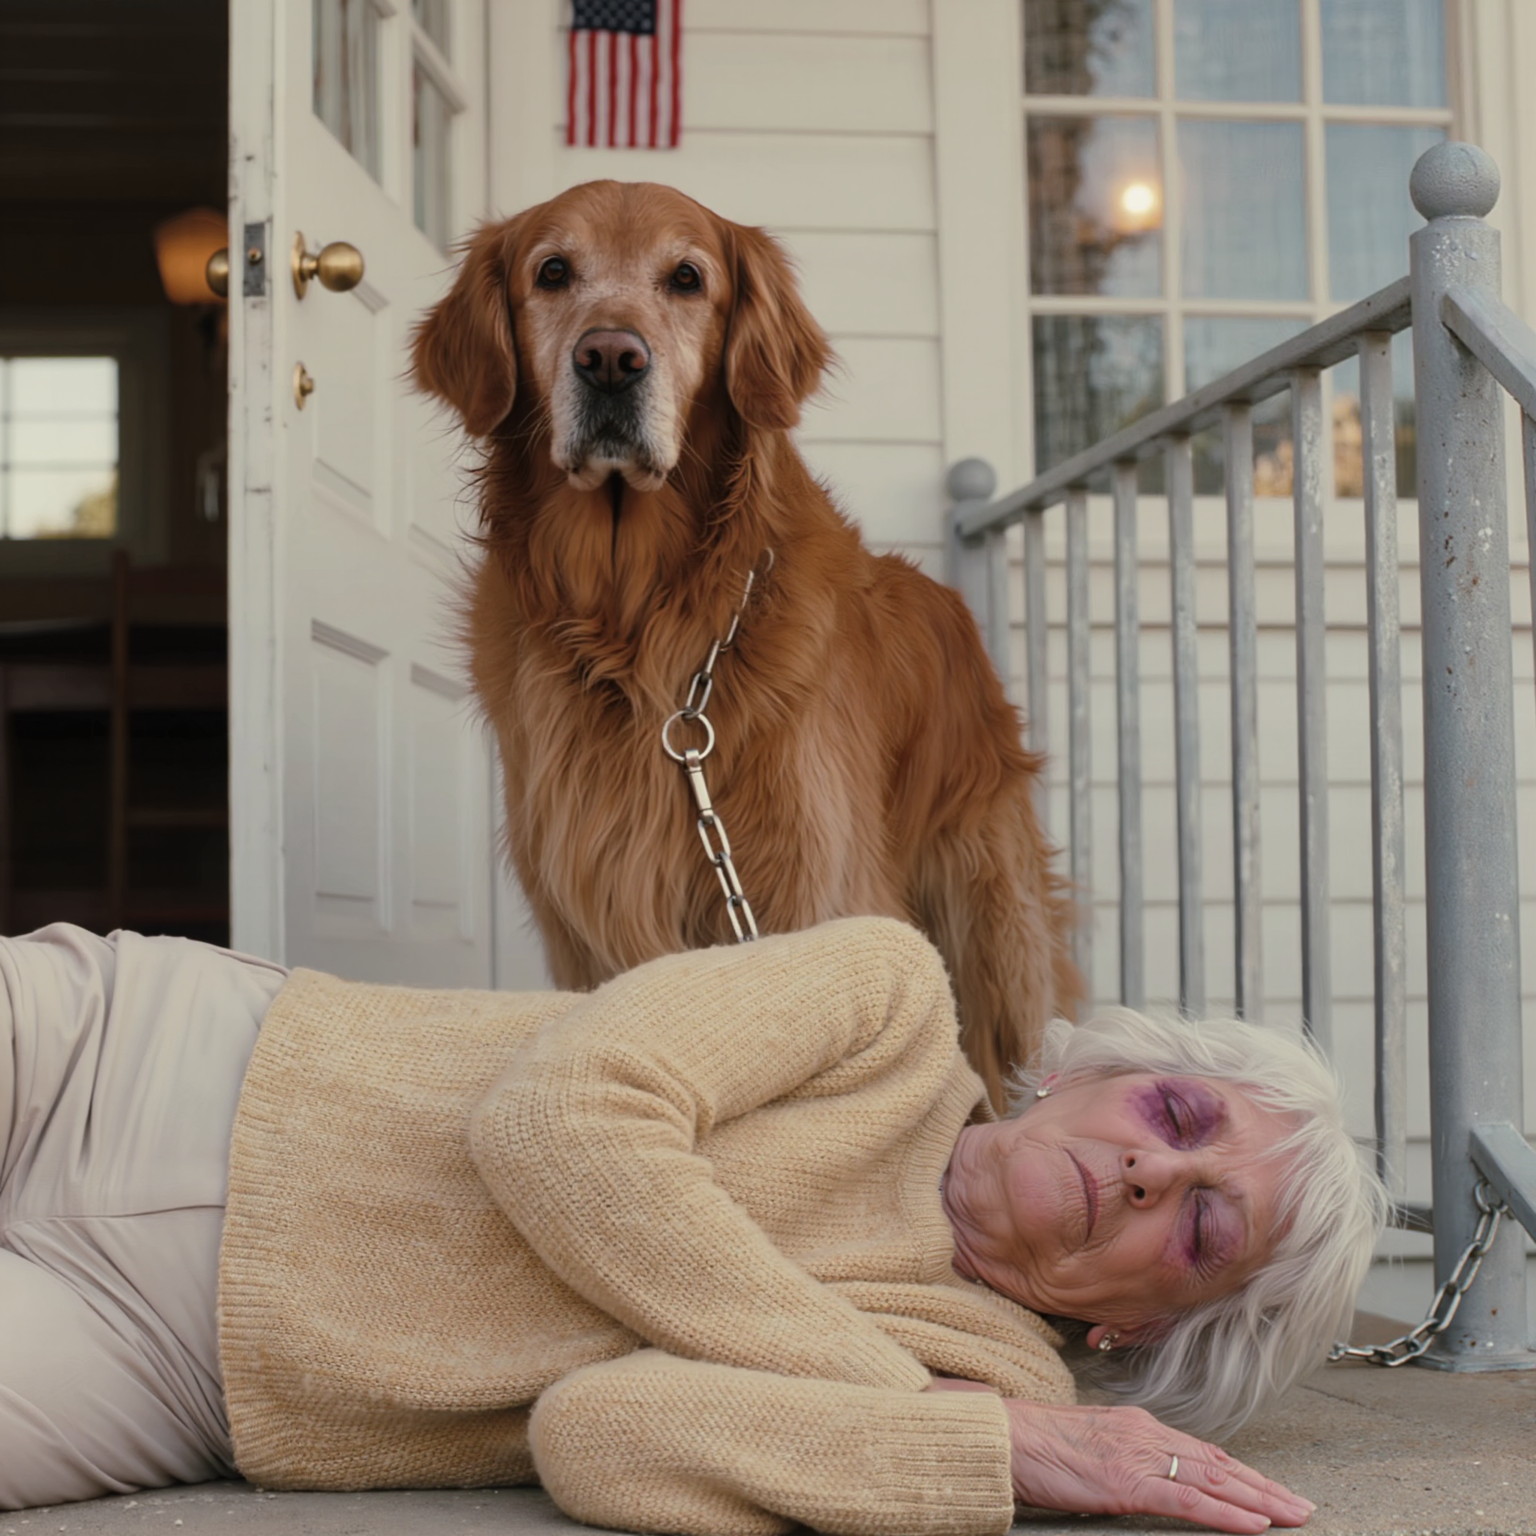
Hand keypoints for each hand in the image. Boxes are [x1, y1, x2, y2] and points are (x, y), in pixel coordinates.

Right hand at [1003, 1400, 1314, 1532]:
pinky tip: (1256, 1524)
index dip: (1242, 1472)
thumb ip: (1123, 1457)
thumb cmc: (1036, 1445)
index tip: (1271, 1488)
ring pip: (1215, 1481)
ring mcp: (1140, 1457)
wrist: (1006, 1436)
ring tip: (1293, 1515)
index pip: (1202, 1451)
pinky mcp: (1129, 1484)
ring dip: (1260, 1500)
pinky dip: (1228, 1513)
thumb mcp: (1090, 1446)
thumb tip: (1145, 1475)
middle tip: (1302, 1506)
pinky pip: (1189, 1501)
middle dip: (1264, 1487)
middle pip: (1219, 1464)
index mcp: (1137, 1426)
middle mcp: (1146, 1434)